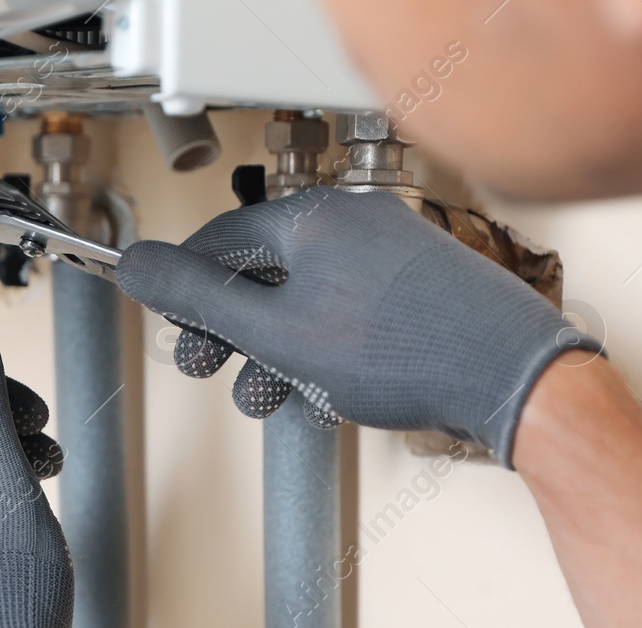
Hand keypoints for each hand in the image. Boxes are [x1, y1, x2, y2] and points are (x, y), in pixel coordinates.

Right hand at [116, 187, 600, 466]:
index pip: (221, 241)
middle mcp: (354, 222)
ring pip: (305, 299)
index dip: (186, 288)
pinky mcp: (419, 288)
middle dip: (228, 330)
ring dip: (270, 351)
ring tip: (262, 397)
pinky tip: (316, 391)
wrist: (506, 375)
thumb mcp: (272, 331)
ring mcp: (391, 253)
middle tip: (206, 367)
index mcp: (314, 216)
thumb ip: (197, 298)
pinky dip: (318, 349)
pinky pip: (347, 312)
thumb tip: (134, 264)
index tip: (169, 321)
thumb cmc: (401, 350)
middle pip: (262, 271)